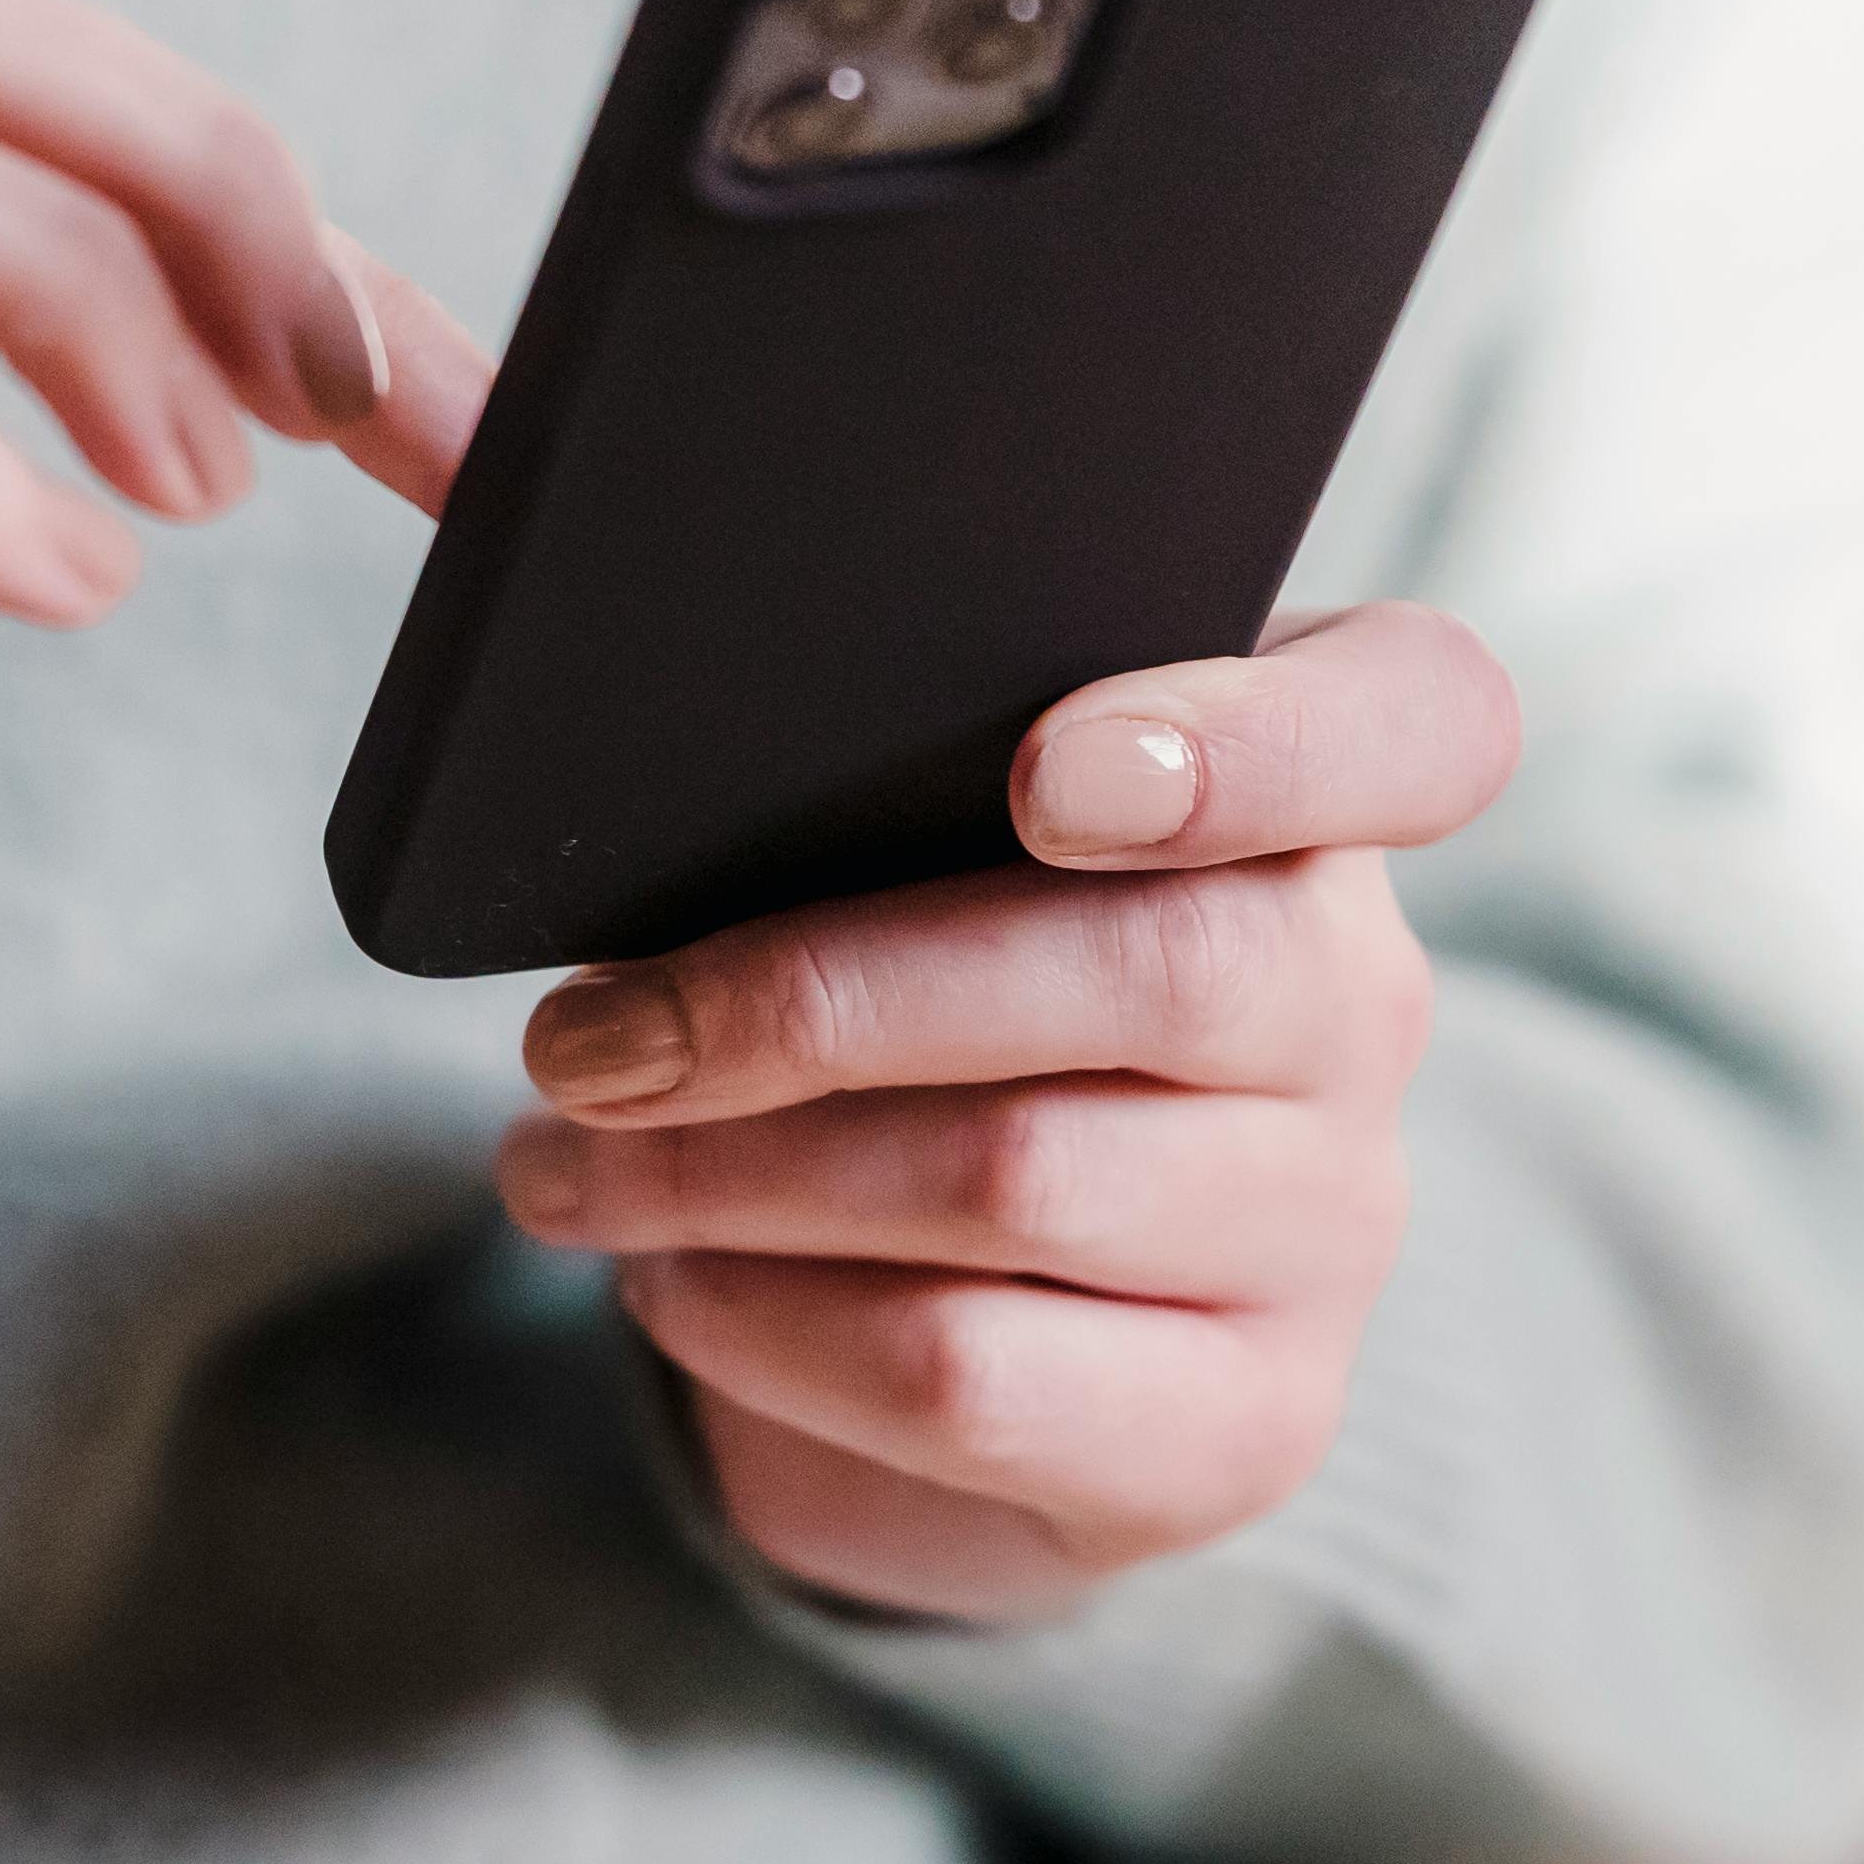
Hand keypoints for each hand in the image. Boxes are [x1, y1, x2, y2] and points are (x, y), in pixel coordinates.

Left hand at [487, 604, 1521, 1620]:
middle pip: (1142, 968)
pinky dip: (762, 1318)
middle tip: (578, 1036)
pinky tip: (666, 1279)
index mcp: (1312, 810)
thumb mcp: (868, 838)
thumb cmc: (902, 1025)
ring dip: (723, 1171)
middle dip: (802, 995)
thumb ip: (758, 667)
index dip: (1260, 744)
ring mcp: (1325, 1233)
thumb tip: (439, 429)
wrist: (977, 1361)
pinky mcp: (1236, 1433)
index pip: (1423, 724)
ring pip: (1013, 1178)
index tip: (1055, 771)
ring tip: (554, 1155)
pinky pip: (969, 1367)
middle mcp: (1363, 1010)